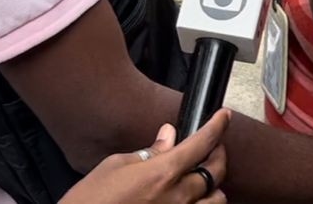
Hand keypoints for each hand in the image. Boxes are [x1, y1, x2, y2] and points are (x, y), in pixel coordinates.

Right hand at [59, 110, 229, 203]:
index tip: (223, 116)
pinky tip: (192, 198)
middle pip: (215, 172)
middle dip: (218, 154)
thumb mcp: (114, 167)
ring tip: (202, 178)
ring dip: (213, 186)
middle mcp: (177, 198)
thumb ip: (148, 151)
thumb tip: (167, 136)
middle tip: (213, 146)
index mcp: (162, 174)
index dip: (217, 126)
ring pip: (217, 200)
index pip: (202, 143)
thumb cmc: (89, 201)